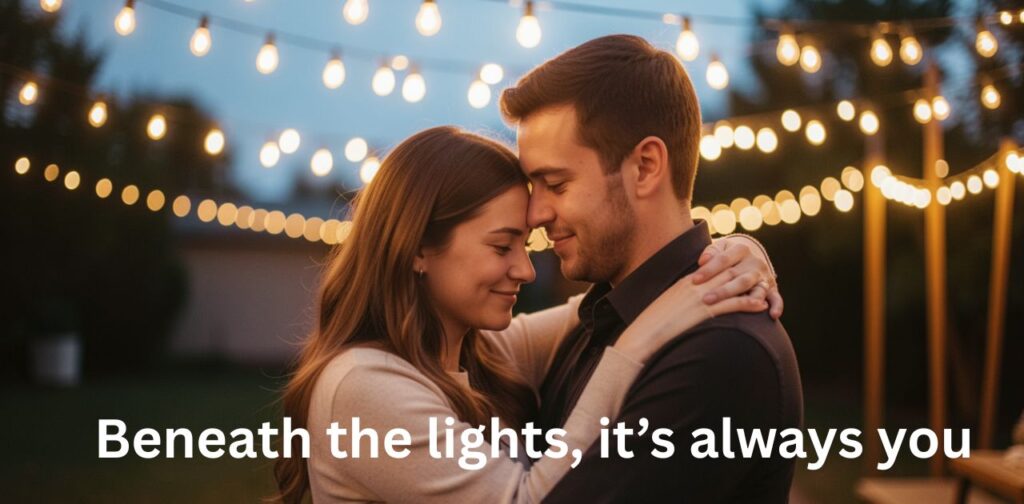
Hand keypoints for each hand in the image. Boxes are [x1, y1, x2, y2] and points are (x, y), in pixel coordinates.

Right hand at [612, 271, 766, 362]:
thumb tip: (689, 301)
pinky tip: (760, 305)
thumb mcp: (667, 304)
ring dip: (752, 286)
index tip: (742, 268)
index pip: (713, 268)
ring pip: (733, 285)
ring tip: (766, 287)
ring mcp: (700, 297)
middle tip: (760, 273)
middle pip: (726, 272)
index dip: (730, 267)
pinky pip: (732, 304)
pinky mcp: (704, 311)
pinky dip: (748, 303)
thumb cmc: (652, 324)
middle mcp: (695, 285)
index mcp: (686, 282)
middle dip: (744, 271)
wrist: (644, 334)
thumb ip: (681, 299)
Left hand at [691, 237, 783, 318]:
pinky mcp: (771, 288)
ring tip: (734, 308)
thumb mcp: (720, 247)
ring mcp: (764, 276)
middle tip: (706, 299)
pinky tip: (772, 315)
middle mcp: (755, 262)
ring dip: (745, 301)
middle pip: (739, 277)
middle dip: (723, 290)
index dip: (709, 270)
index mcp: (741, 249)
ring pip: (756, 289)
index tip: (694, 280)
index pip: (724, 260)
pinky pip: (776, 298)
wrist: (749, 255)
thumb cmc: (726, 254)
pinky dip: (777, 306)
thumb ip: (711, 252)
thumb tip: (703, 260)